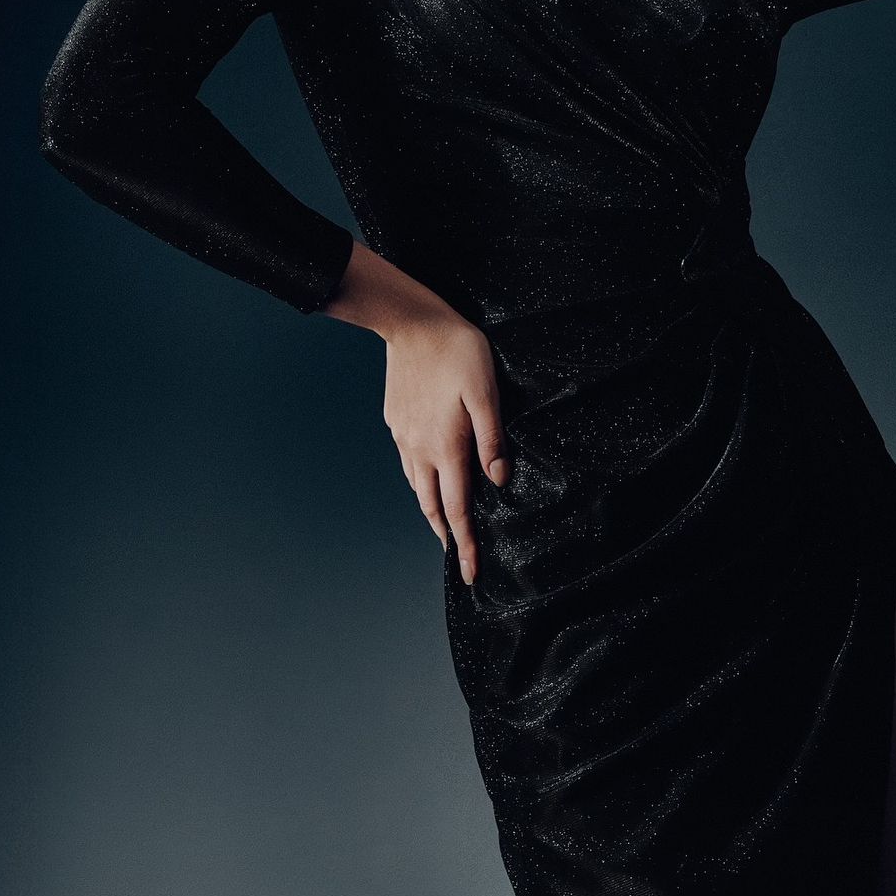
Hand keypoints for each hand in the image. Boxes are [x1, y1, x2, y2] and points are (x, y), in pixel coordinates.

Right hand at [383, 307, 511, 584]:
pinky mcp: (395, 420)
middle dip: (447, 534)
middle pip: (432, 505)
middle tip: (459, 556)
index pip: (458, 508)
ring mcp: (404, 435)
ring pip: (416, 486)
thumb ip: (492, 438)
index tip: (470, 573)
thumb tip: (500, 481)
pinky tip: (425, 480)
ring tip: (444, 526)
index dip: (465, 542)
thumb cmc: (457, 351)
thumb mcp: (486, 391)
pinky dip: (418, 483)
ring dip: (431, 511)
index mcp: (447, 446)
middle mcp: (420, 448)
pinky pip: (407, 463)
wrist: (411, 322)